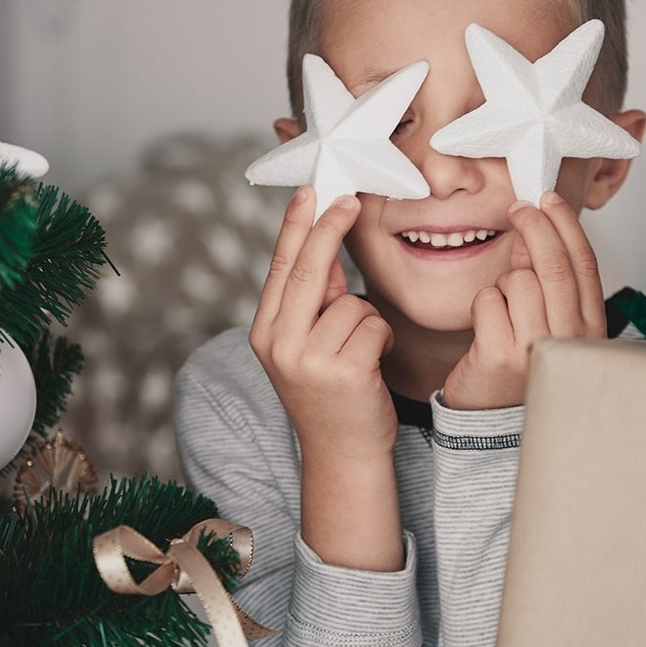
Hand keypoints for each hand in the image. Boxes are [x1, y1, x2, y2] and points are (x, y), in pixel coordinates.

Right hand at [250, 187, 402, 569]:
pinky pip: (372, 325)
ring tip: (361, 351)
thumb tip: (326, 245)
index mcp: (264, 332)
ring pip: (352, 302)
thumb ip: (315, 301)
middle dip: (331, 228)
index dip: (297, 225)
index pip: (281, 266)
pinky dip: (381, 338)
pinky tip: (373, 363)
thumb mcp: (308, 346)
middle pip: (310, 269)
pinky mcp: (342, 371)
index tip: (312, 191)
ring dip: (367, 320)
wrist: (343, 455)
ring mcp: (307, 359)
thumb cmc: (333, 394)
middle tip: (352, 198)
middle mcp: (278, 343)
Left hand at [442, 190, 606, 410]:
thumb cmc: (522, 369)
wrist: (495, 423)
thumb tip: (534, 230)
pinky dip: (482, 304)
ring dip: (503, 283)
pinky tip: (487, 327)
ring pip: (517, 280)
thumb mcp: (547, 322)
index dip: (565, 225)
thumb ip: (545, 280)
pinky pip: (488, 300)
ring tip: (503, 309)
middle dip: (534, 225)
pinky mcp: (499, 355)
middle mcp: (569, 339)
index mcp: (588, 328)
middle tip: (518, 208)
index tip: (548, 199)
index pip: (584, 264)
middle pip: (554, 265)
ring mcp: (535, 348)